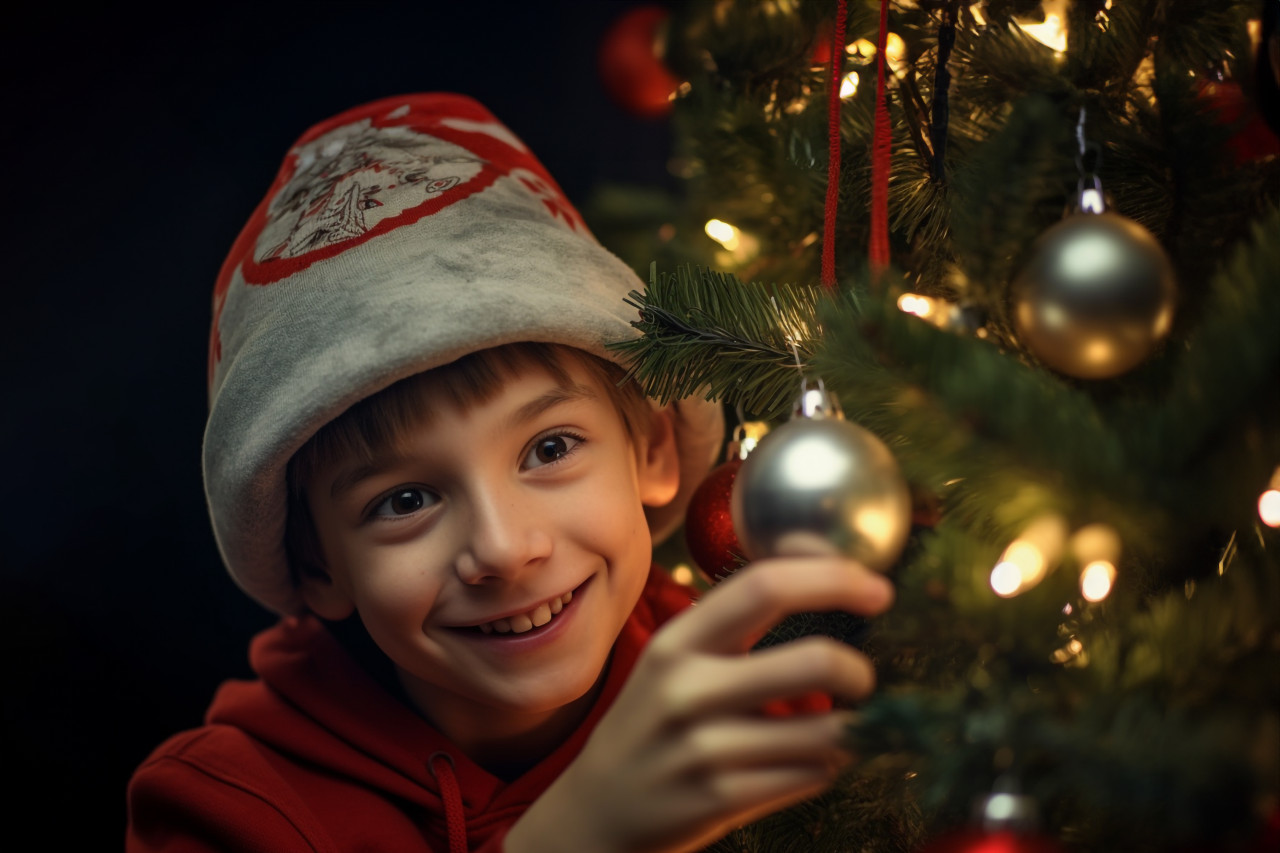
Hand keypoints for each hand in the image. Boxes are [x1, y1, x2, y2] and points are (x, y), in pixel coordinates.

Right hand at [505, 556, 894, 852]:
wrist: (599, 811)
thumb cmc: (655, 720)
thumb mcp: (677, 657)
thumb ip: (740, 613)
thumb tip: (821, 557)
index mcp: (677, 640)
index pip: (764, 586)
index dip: (831, 578)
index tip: (877, 588)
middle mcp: (686, 688)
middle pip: (813, 661)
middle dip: (858, 669)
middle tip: (862, 678)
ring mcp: (703, 748)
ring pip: (827, 731)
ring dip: (847, 730)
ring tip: (831, 730)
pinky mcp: (720, 799)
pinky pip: (812, 776)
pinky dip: (824, 767)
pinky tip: (803, 763)